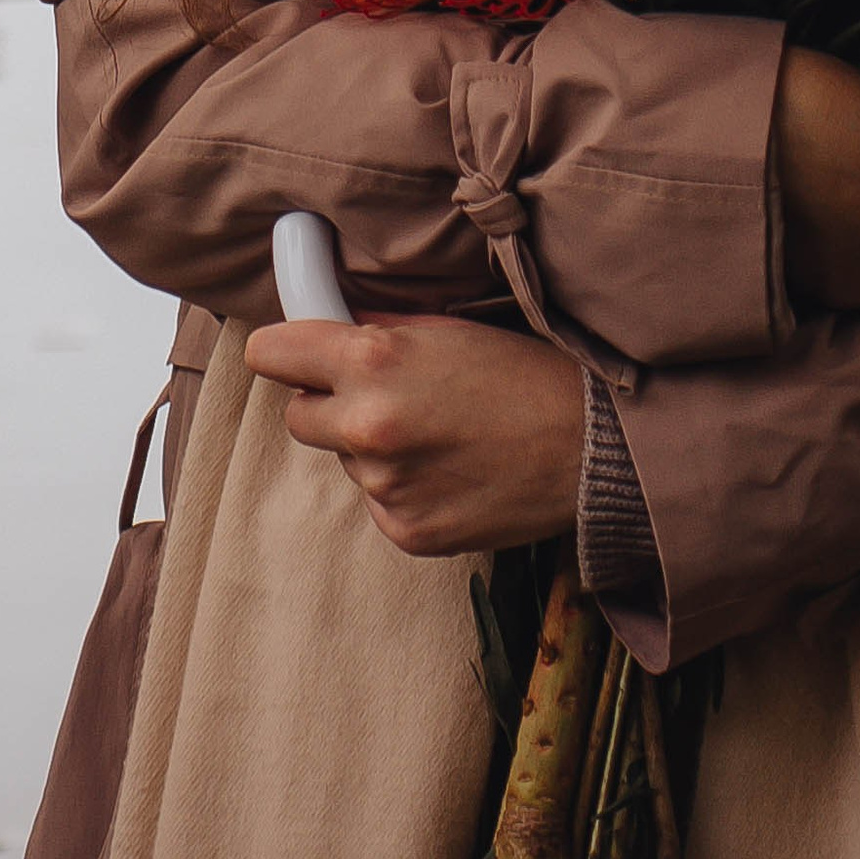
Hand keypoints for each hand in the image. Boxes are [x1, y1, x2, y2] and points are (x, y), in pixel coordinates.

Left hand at [243, 313, 584, 557]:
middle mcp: (367, 426)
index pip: (272, 354)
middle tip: (381, 395)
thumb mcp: (445, 329)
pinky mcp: (406, 532)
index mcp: (373, 361)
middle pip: (298, 416)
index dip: (284, 351)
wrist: (587, 448)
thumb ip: (378, 330)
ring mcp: (385, 487)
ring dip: (373, 449)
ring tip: (438, 435)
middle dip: (328, 403)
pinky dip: (403, 487)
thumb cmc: (521, 374)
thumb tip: (330, 326)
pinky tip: (451, 471)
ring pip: (345, 462)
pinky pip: (379, 502)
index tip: (295, 354)